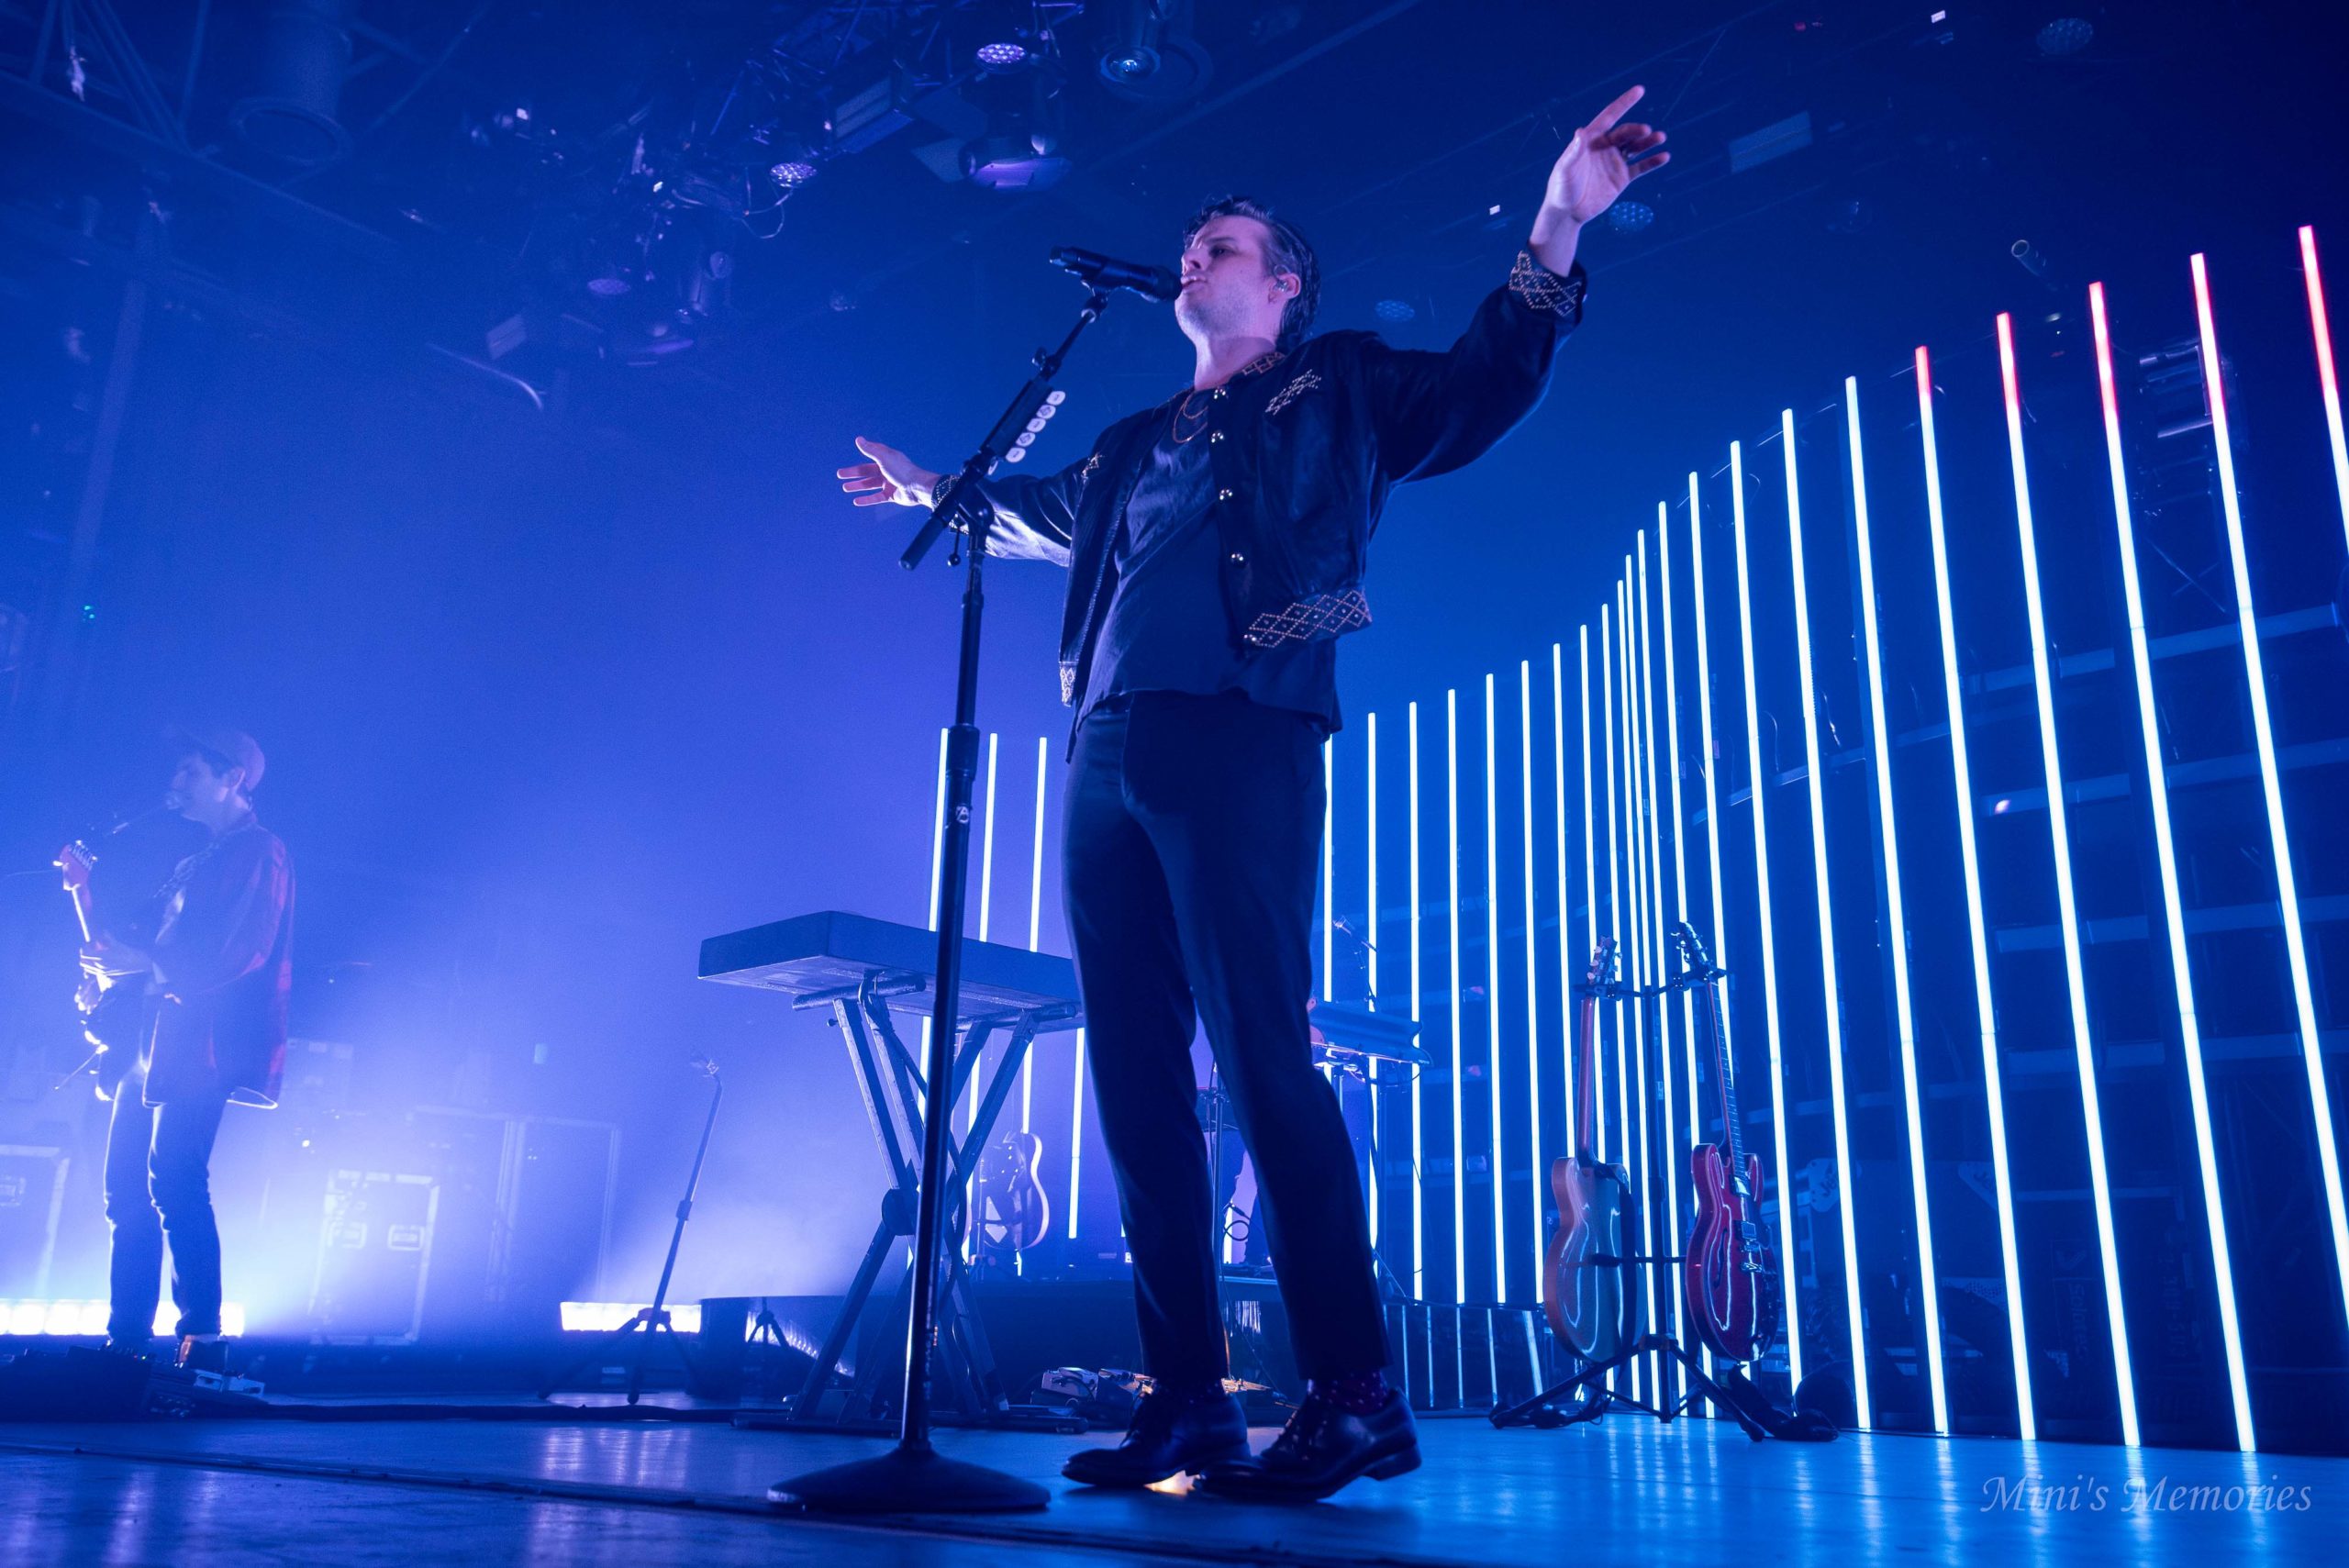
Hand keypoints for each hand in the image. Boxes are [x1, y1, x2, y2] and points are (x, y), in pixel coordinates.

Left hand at [81, 939, 150, 978]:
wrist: (140, 966)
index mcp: (102, 958)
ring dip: (87, 960)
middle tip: (91, 947)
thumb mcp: (120, 945)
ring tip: (94, 954)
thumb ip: (109, 938)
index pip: (85, 953)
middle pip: (82, 960)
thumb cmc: (132, 954)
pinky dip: (91, 966)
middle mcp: (100, 966)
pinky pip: (92, 971)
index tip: (90, 942)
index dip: (85, 946)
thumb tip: (104, 931)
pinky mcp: (105, 975)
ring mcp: (102, 972)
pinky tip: (98, 961)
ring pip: (85, 966)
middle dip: (84, 953)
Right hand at [837, 437, 939, 508]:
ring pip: (870, 485)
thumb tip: (858, 439)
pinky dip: (867, 500)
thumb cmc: (902, 471)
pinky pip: (877, 497)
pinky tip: (856, 501)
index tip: (856, 446)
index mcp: (887, 458)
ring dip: (858, 486)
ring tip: (845, 488)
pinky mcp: (892, 495)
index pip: (873, 453)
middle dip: (854, 473)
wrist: (917, 488)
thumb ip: (870, 450)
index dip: (865, 450)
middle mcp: (888, 470)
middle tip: (840, 475)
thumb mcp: (883, 458)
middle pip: (867, 471)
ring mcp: (890, 483)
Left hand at [1537, 85, 1669, 231]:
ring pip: (1636, 147)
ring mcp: (1614, 162)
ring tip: (1660, 137)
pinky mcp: (1621, 178)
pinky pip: (1641, 167)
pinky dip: (1652, 161)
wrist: (1567, 213)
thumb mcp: (1565, 169)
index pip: (1609, 116)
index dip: (1624, 103)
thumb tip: (1580, 132)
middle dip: (1636, 130)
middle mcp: (1605, 148)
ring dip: (1648, 142)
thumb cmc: (1561, 188)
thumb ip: (1574, 152)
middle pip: (1625, 133)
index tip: (1640, 90)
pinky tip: (1664, 156)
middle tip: (1646, 131)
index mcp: (1591, 140)